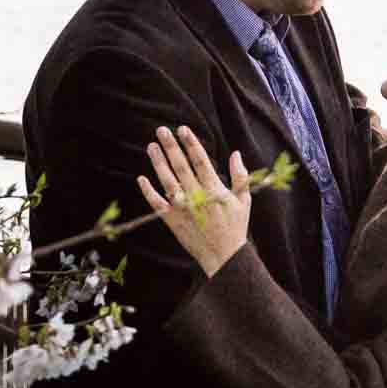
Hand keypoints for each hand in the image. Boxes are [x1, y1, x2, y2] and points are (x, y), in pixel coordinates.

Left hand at [136, 125, 251, 277]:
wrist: (224, 258)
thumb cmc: (236, 227)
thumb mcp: (244, 201)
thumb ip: (240, 176)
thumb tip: (236, 154)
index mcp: (214, 189)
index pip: (200, 160)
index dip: (190, 143)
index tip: (182, 129)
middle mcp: (196, 196)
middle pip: (180, 166)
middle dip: (171, 146)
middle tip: (162, 130)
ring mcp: (182, 208)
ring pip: (167, 181)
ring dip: (158, 162)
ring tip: (151, 146)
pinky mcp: (172, 220)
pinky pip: (157, 204)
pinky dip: (148, 191)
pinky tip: (142, 178)